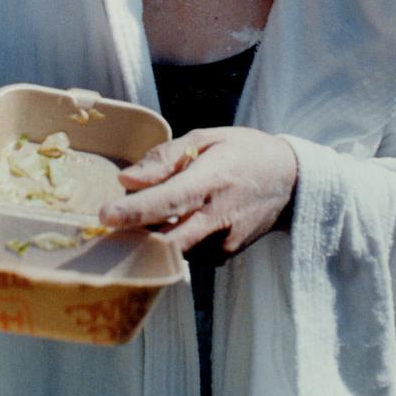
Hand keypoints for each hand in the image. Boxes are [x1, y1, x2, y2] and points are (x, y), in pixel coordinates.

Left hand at [98, 127, 297, 255]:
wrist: (290, 181)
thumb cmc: (243, 152)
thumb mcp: (206, 138)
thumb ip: (164, 158)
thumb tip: (126, 181)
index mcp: (212, 179)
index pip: (169, 200)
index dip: (135, 211)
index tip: (105, 215)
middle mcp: (218, 216)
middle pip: (167, 242)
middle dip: (132, 240)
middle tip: (106, 232)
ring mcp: (223, 242)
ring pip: (172, 251)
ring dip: (150, 238)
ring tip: (144, 215)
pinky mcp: (224, 257)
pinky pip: (185, 253)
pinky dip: (170, 242)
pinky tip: (172, 223)